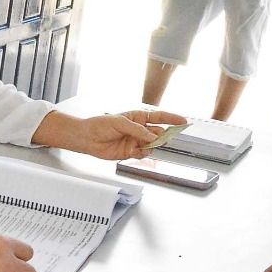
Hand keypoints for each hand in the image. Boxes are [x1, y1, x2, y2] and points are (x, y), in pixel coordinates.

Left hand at [66, 109, 186, 159]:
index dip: (172, 119)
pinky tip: (133, 150)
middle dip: (162, 136)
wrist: (88, 138)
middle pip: (158, 133)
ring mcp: (136, 141)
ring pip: (152, 145)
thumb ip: (138, 130)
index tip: (183, 121)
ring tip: (143, 145)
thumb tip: (151, 137)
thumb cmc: (101, 125)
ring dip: (151, 146)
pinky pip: (143, 154)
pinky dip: (141, 153)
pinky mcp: (131, 152)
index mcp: (138, 117)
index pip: (159, 117)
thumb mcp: (120, 122)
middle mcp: (139, 129)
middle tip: (162, 138)